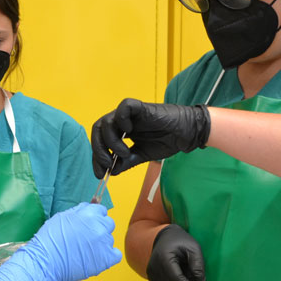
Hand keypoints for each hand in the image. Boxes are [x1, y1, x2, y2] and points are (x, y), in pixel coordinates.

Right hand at [0, 203, 121, 280]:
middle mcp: (100, 226)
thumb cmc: (50, 239)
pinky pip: (116, 255)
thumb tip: (90, 206)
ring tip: (85, 251)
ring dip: (101, 243)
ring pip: (109, 240)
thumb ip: (79, 210)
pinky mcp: (107, 259)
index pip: (101, 211)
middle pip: (108, 224)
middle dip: (99, 229)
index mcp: (90, 213)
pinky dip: (108, 257)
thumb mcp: (62, 217)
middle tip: (86, 238)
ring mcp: (104, 243)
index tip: (87, 225)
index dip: (93, 218)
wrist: (46, 261)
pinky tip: (96, 258)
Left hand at [91, 99, 211, 177]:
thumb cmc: (165, 141)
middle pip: (98, 130)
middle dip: (98, 149)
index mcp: (120, 132)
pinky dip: (122, 119)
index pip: (100, 141)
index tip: (100, 174)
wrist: (184, 134)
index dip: (97, 157)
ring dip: (111, 141)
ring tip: (124, 152)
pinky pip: (124, 108)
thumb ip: (126, 162)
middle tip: (107, 163)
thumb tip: (111, 172)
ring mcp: (129, 114)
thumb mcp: (141, 156)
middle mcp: (121, 122)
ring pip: (107, 122)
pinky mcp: (140, 107)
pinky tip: (129, 132)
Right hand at [146, 224, 205, 280]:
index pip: (177, 279)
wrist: (165, 237)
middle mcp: (154, 267)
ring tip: (185, 270)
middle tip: (196, 274)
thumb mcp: (194, 247)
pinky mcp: (151, 277)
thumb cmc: (181, 241)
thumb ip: (198, 264)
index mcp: (164, 258)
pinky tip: (178, 274)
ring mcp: (151, 273)